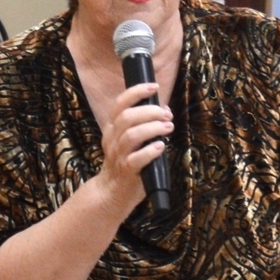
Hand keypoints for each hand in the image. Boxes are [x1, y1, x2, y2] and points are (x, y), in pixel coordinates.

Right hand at [97, 80, 173, 209]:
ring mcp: (117, 156)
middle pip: (127, 117)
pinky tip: (161, 147)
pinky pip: (136, 159)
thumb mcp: (130, 141)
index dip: (136, 92)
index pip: (119, 104)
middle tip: (167, 114)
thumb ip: (143, 124)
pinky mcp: (126, 171)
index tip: (154, 87)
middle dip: (150, 111)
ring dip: (153, 128)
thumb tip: (164, 109)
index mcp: (112, 128)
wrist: (112, 192)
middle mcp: (112, 139)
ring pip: (131, 135)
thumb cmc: (126, 162)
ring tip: (168, 127)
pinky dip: (150, 151)